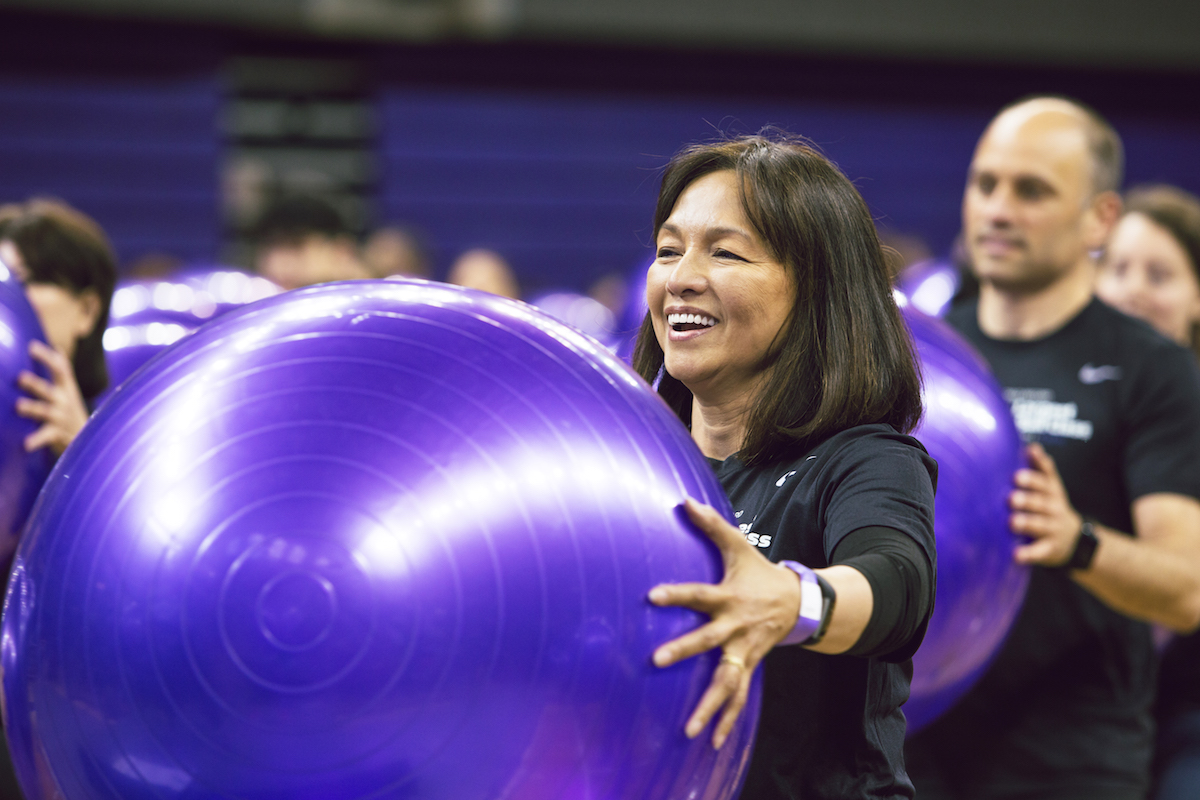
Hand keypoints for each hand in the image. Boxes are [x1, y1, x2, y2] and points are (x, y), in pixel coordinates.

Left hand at [15, 340, 88, 455]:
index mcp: (67, 388)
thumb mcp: (70, 389)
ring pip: (45, 411)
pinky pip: (46, 437)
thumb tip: (56, 346)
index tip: (31, 346)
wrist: (87, 439)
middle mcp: (65, 401)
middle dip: (35, 384)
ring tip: (19, 406)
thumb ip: (62, 369)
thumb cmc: (71, 410)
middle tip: (20, 377)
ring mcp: (61, 417)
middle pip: (49, 390)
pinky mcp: (57, 434)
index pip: (60, 368)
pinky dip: (36, 440)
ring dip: (32, 408)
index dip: (46, 357)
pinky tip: (25, 444)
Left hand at [648, 498, 801, 748]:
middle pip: (708, 641)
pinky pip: (738, 697)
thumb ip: (710, 525)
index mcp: (729, 598)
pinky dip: (728, 720)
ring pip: (727, 681)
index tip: (651, 596)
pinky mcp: (749, 667)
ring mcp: (744, 651)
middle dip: (685, 650)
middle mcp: (736, 628)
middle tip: (657, 660)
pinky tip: (713, 744)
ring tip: (691, 729)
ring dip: (710, 705)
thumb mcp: (738, 547)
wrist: (799, 602)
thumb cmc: (758, 572)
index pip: (699, 595)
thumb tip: (683, 500)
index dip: (676, 594)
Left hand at [1009, 442, 1083, 565]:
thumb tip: (1032, 445)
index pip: (1045, 481)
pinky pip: (1040, 551)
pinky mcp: (1050, 549)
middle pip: (1041, 503)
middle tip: (1011, 498)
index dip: (1032, 477)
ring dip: (1027, 523)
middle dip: (1027, 500)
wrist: (1074, 539)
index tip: (1016, 475)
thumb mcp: (1051, 487)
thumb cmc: (1050, 507)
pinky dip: (1029, 554)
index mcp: (1052, 491)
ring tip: (1013, 522)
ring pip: (1041, 525)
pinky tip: (1016, 555)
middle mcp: (1054, 509)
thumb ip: (1041, 467)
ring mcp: (1053, 529)